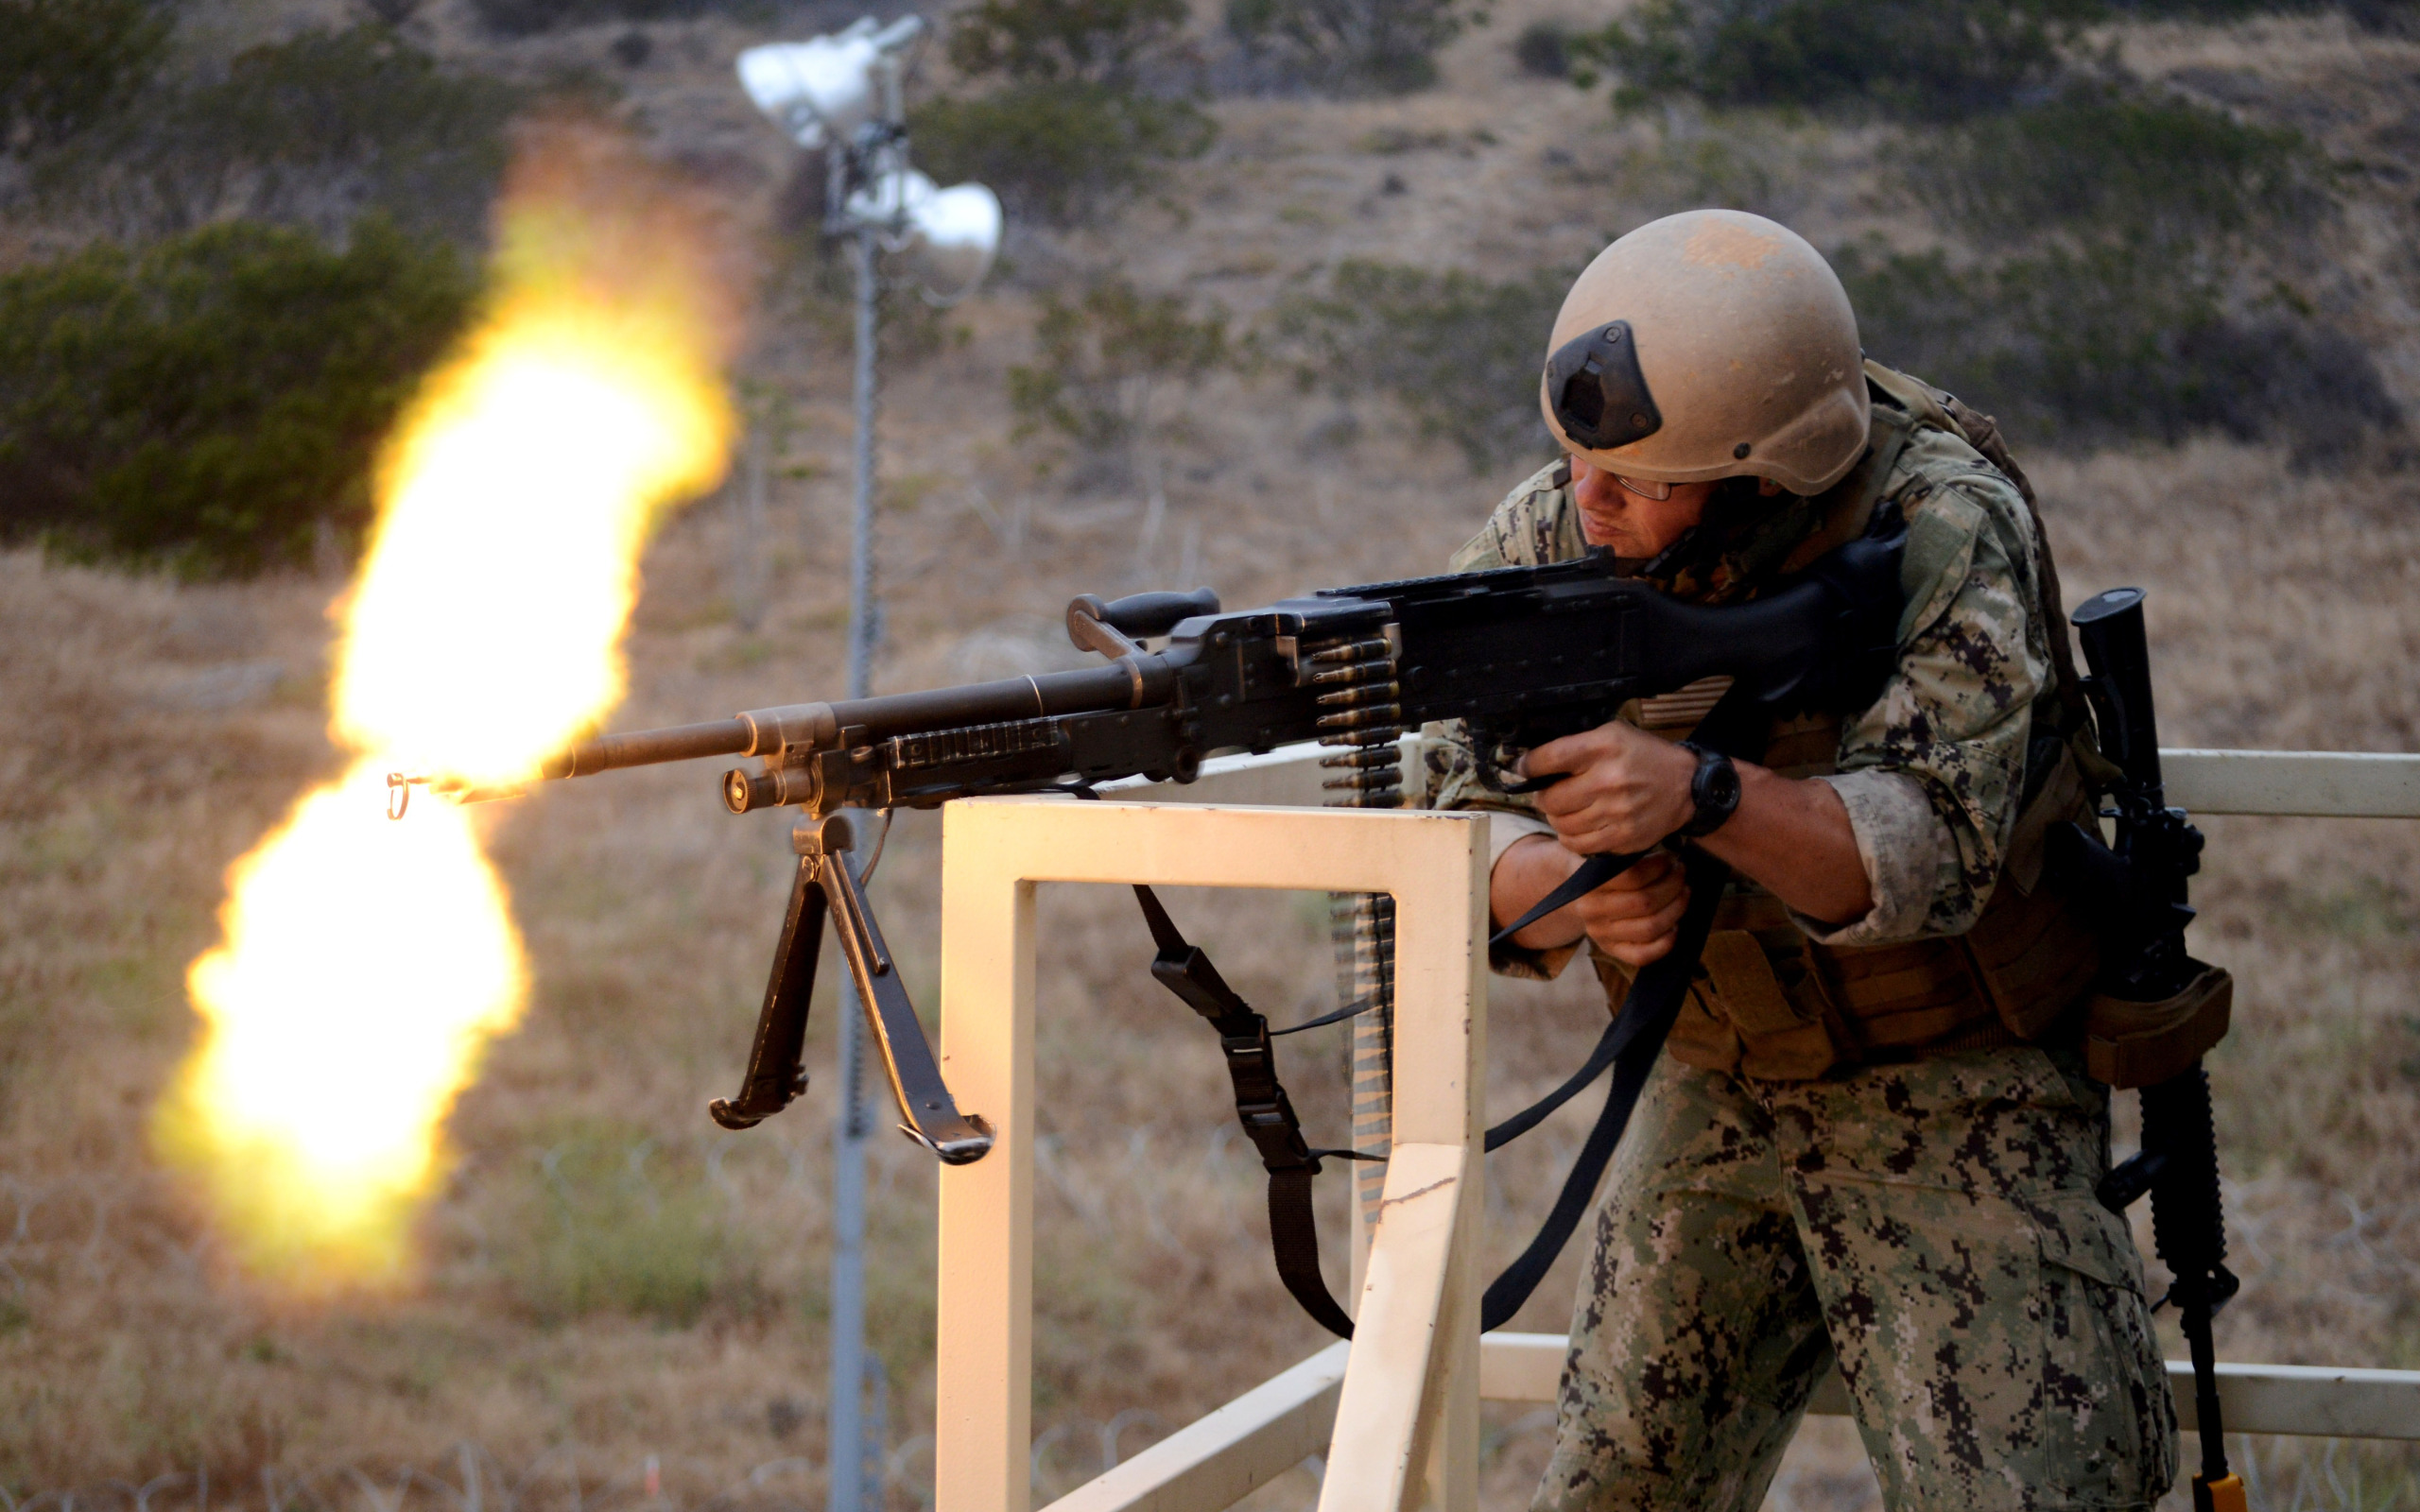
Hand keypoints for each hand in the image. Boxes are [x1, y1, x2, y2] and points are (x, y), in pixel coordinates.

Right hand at [1495, 836, 1691, 966]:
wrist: (1575, 892)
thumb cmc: (1601, 868)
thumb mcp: (1605, 854)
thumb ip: (1626, 853)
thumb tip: (1668, 852)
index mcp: (1588, 883)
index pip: (1632, 877)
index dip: (1659, 867)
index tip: (1670, 859)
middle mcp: (1590, 911)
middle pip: (1645, 902)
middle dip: (1672, 886)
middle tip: (1681, 873)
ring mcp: (1601, 934)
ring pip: (1650, 927)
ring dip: (1676, 909)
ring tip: (1683, 893)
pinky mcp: (1612, 950)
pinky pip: (1643, 955)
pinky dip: (1665, 943)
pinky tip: (1675, 927)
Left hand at [1521, 720, 1699, 855]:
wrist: (1687, 786)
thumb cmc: (1644, 756)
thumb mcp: (1612, 734)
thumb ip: (1576, 744)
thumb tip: (1533, 761)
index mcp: (1604, 747)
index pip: (1547, 758)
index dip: (1527, 765)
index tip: (1523, 768)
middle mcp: (1609, 779)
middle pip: (1549, 798)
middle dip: (1543, 796)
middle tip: (1550, 793)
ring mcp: (1617, 811)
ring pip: (1561, 824)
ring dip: (1557, 818)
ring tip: (1567, 810)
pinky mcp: (1623, 837)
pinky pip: (1579, 844)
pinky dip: (1572, 837)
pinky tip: (1579, 826)